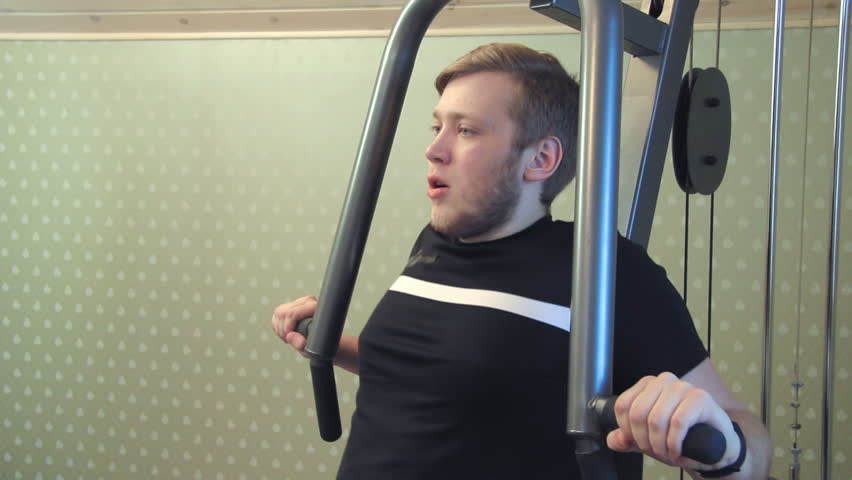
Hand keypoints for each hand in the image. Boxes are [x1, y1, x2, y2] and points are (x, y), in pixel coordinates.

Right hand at [271, 295, 317, 356]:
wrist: (323, 342)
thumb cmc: (320, 345)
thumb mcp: (310, 348)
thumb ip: (300, 343)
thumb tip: (290, 336)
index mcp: (315, 308)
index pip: (293, 313)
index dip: (288, 326)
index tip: (289, 336)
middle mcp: (307, 302)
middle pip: (283, 312)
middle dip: (283, 328)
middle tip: (289, 340)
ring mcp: (298, 303)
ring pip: (279, 312)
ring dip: (279, 328)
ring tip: (289, 337)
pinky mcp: (290, 307)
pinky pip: (276, 315)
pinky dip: (277, 326)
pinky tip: (287, 333)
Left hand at [606, 372, 740, 471]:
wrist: (717, 445)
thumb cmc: (682, 438)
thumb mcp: (650, 439)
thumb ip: (629, 439)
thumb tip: (612, 440)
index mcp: (648, 385)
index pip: (623, 406)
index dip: (627, 431)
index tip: (638, 444)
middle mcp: (664, 381)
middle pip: (638, 413)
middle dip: (643, 441)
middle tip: (655, 452)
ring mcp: (683, 387)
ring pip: (656, 419)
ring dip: (659, 445)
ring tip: (667, 454)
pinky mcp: (701, 398)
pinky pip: (678, 422)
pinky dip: (674, 443)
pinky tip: (677, 450)